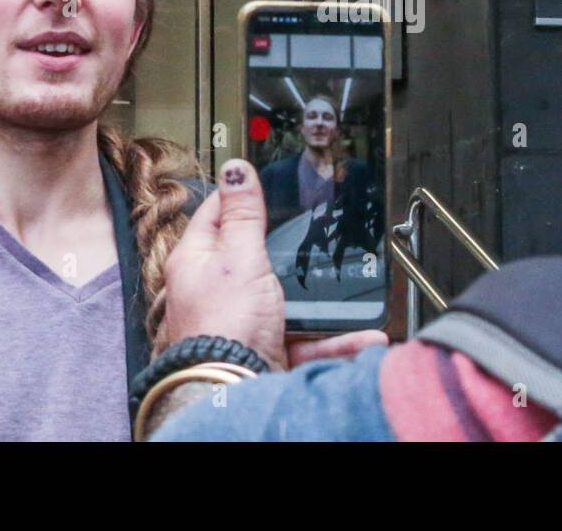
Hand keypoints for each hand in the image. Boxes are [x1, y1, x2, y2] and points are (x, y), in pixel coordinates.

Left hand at [161, 159, 388, 370]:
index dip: (238, 195)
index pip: (215, 214)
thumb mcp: (239, 257)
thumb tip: (236, 168)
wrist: (232, 394)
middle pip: (254, 257)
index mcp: (198, 260)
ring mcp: (241, 322)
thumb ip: (243, 214)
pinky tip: (364, 335)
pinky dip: (335, 339)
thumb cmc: (223, 327)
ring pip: (287, 302)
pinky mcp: (264, 351)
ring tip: (350, 293)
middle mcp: (216, 291)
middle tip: (312, 234)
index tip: (260, 180)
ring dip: (321, 301)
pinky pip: (306, 340)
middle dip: (289, 252)